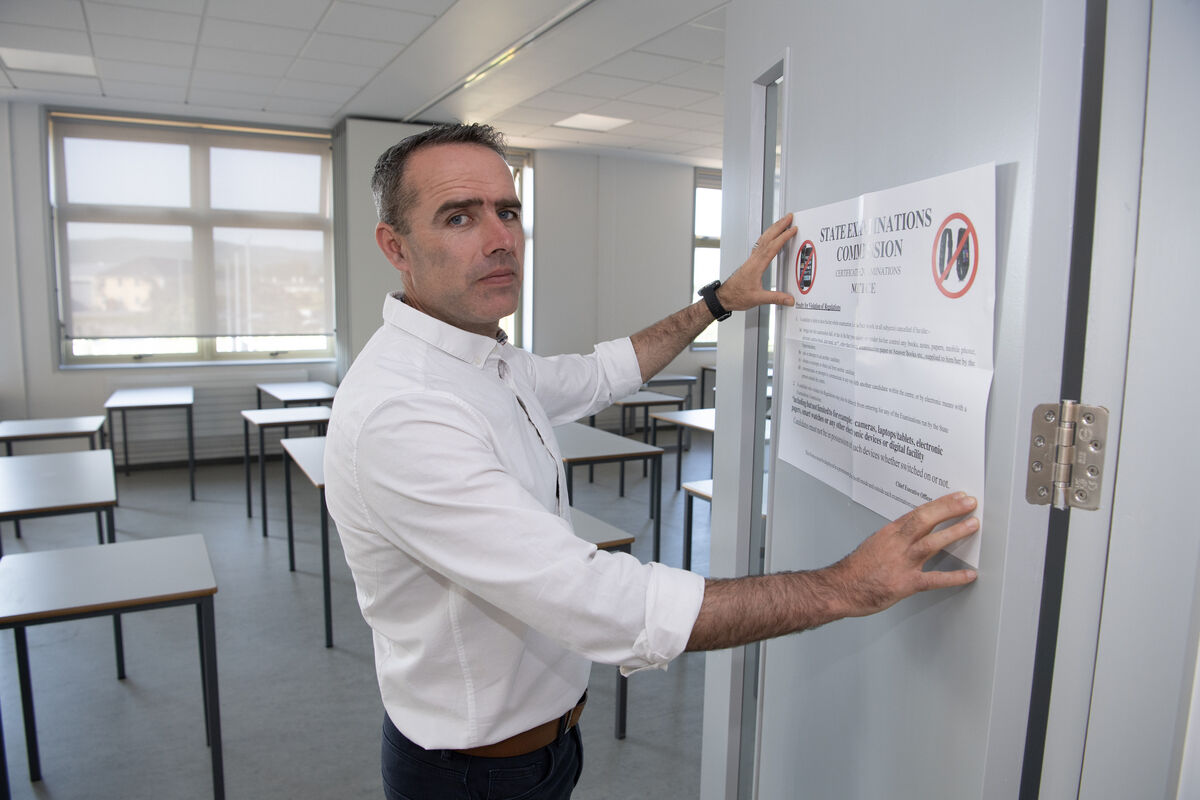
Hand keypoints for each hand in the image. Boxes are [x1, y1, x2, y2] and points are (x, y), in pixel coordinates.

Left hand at [715, 213, 798, 310]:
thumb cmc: (736, 296)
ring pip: (763, 239)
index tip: (792, 229)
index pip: (772, 247)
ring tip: (781, 221)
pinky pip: (760, 244)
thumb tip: (789, 299)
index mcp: (756, 265)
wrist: (724, 297)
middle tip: (789, 217)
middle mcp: (754, 259)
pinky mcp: (750, 262)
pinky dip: (767, 236)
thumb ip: (775, 298)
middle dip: (779, 225)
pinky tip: (769, 236)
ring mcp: (751, 259)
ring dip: (773, 228)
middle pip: (768, 237)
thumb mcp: (758, 298)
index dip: (783, 237)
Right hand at [828, 492, 978, 617]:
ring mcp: (901, 563)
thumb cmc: (856, 569)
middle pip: (925, 520)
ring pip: (931, 543)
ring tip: (972, 525)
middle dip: (949, 509)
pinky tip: (968, 574)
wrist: (841, 588)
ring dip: (954, 533)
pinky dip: (953, 577)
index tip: (957, 497)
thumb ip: (897, 537)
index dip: (940, 503)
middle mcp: (897, 544)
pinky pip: (933, 579)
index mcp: (890, 533)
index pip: (918, 512)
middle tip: (969, 503)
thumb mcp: (876, 543)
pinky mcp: (905, 584)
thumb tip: (916, 531)